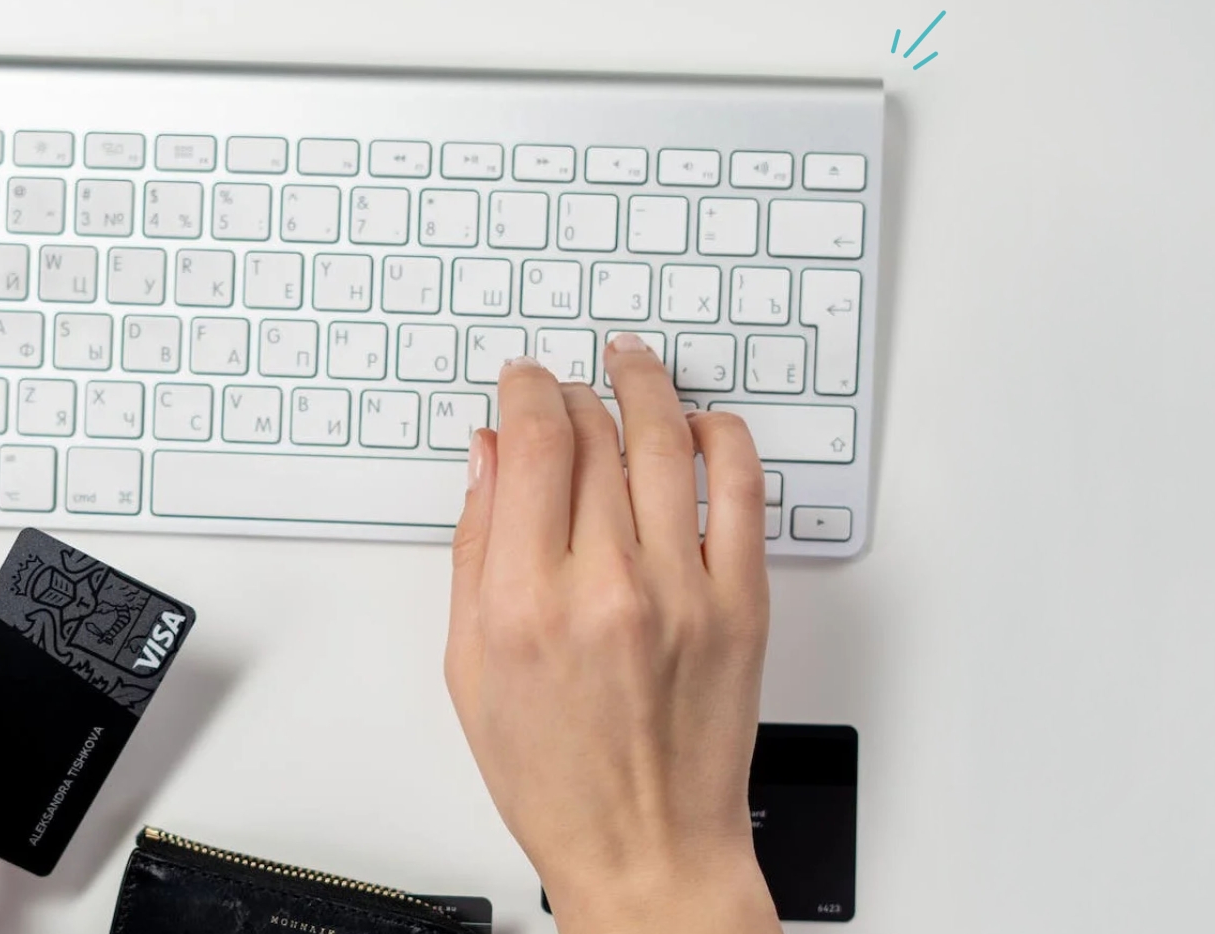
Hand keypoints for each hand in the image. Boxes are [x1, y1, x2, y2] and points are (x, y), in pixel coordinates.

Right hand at [446, 337, 777, 933]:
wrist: (647, 849)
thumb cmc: (555, 777)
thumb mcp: (471, 668)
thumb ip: (475, 551)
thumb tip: (488, 458)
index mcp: (526, 602)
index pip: (534, 444)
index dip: (527, 390)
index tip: (523, 381)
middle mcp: (607, 587)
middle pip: (595, 435)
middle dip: (574, 391)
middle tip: (566, 385)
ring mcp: (684, 592)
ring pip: (668, 443)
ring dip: (646, 387)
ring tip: (632, 365)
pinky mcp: (742, 605)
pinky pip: (743, 491)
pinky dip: (724, 439)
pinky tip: (703, 425)